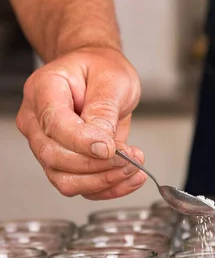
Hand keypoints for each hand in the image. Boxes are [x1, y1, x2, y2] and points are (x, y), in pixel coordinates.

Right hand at [17, 46, 145, 199]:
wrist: (99, 75)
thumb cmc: (101, 69)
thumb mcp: (111, 79)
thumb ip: (103, 111)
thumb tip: (101, 144)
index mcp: (44, 91)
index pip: (55, 125)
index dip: (83, 142)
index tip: (111, 147)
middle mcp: (38, 122)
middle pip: (55, 158)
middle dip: (97, 165)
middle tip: (130, 157)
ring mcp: (48, 146)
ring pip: (66, 180)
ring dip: (104, 180)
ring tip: (134, 167)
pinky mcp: (65, 164)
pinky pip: (82, 188)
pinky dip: (108, 188)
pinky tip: (130, 178)